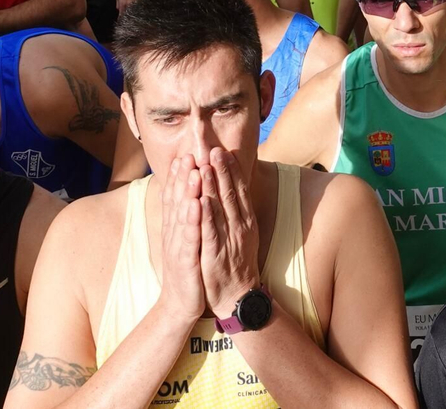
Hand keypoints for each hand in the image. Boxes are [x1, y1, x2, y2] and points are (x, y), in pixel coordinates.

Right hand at [156, 156, 207, 325]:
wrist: (180, 304)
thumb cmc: (186, 268)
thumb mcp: (184, 240)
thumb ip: (184, 219)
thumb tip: (187, 197)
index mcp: (175, 228)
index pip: (176, 197)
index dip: (179, 176)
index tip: (184, 154)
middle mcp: (174, 233)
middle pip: (178, 201)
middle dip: (183, 176)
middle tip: (188, 153)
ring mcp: (179, 246)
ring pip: (183, 214)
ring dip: (188, 192)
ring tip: (194, 171)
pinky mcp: (186, 260)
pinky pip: (190, 237)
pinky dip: (193, 220)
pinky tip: (197, 205)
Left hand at [198, 147, 259, 320]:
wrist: (236, 296)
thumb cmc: (235, 263)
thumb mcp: (240, 233)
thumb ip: (234, 212)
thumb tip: (230, 189)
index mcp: (245, 220)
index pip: (239, 190)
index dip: (232, 170)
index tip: (224, 151)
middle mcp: (240, 227)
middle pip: (231, 194)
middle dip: (222, 171)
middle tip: (215, 150)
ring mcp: (229, 240)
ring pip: (220, 209)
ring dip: (213, 187)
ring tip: (206, 166)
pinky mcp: (216, 254)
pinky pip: (210, 232)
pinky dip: (207, 216)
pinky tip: (201, 201)